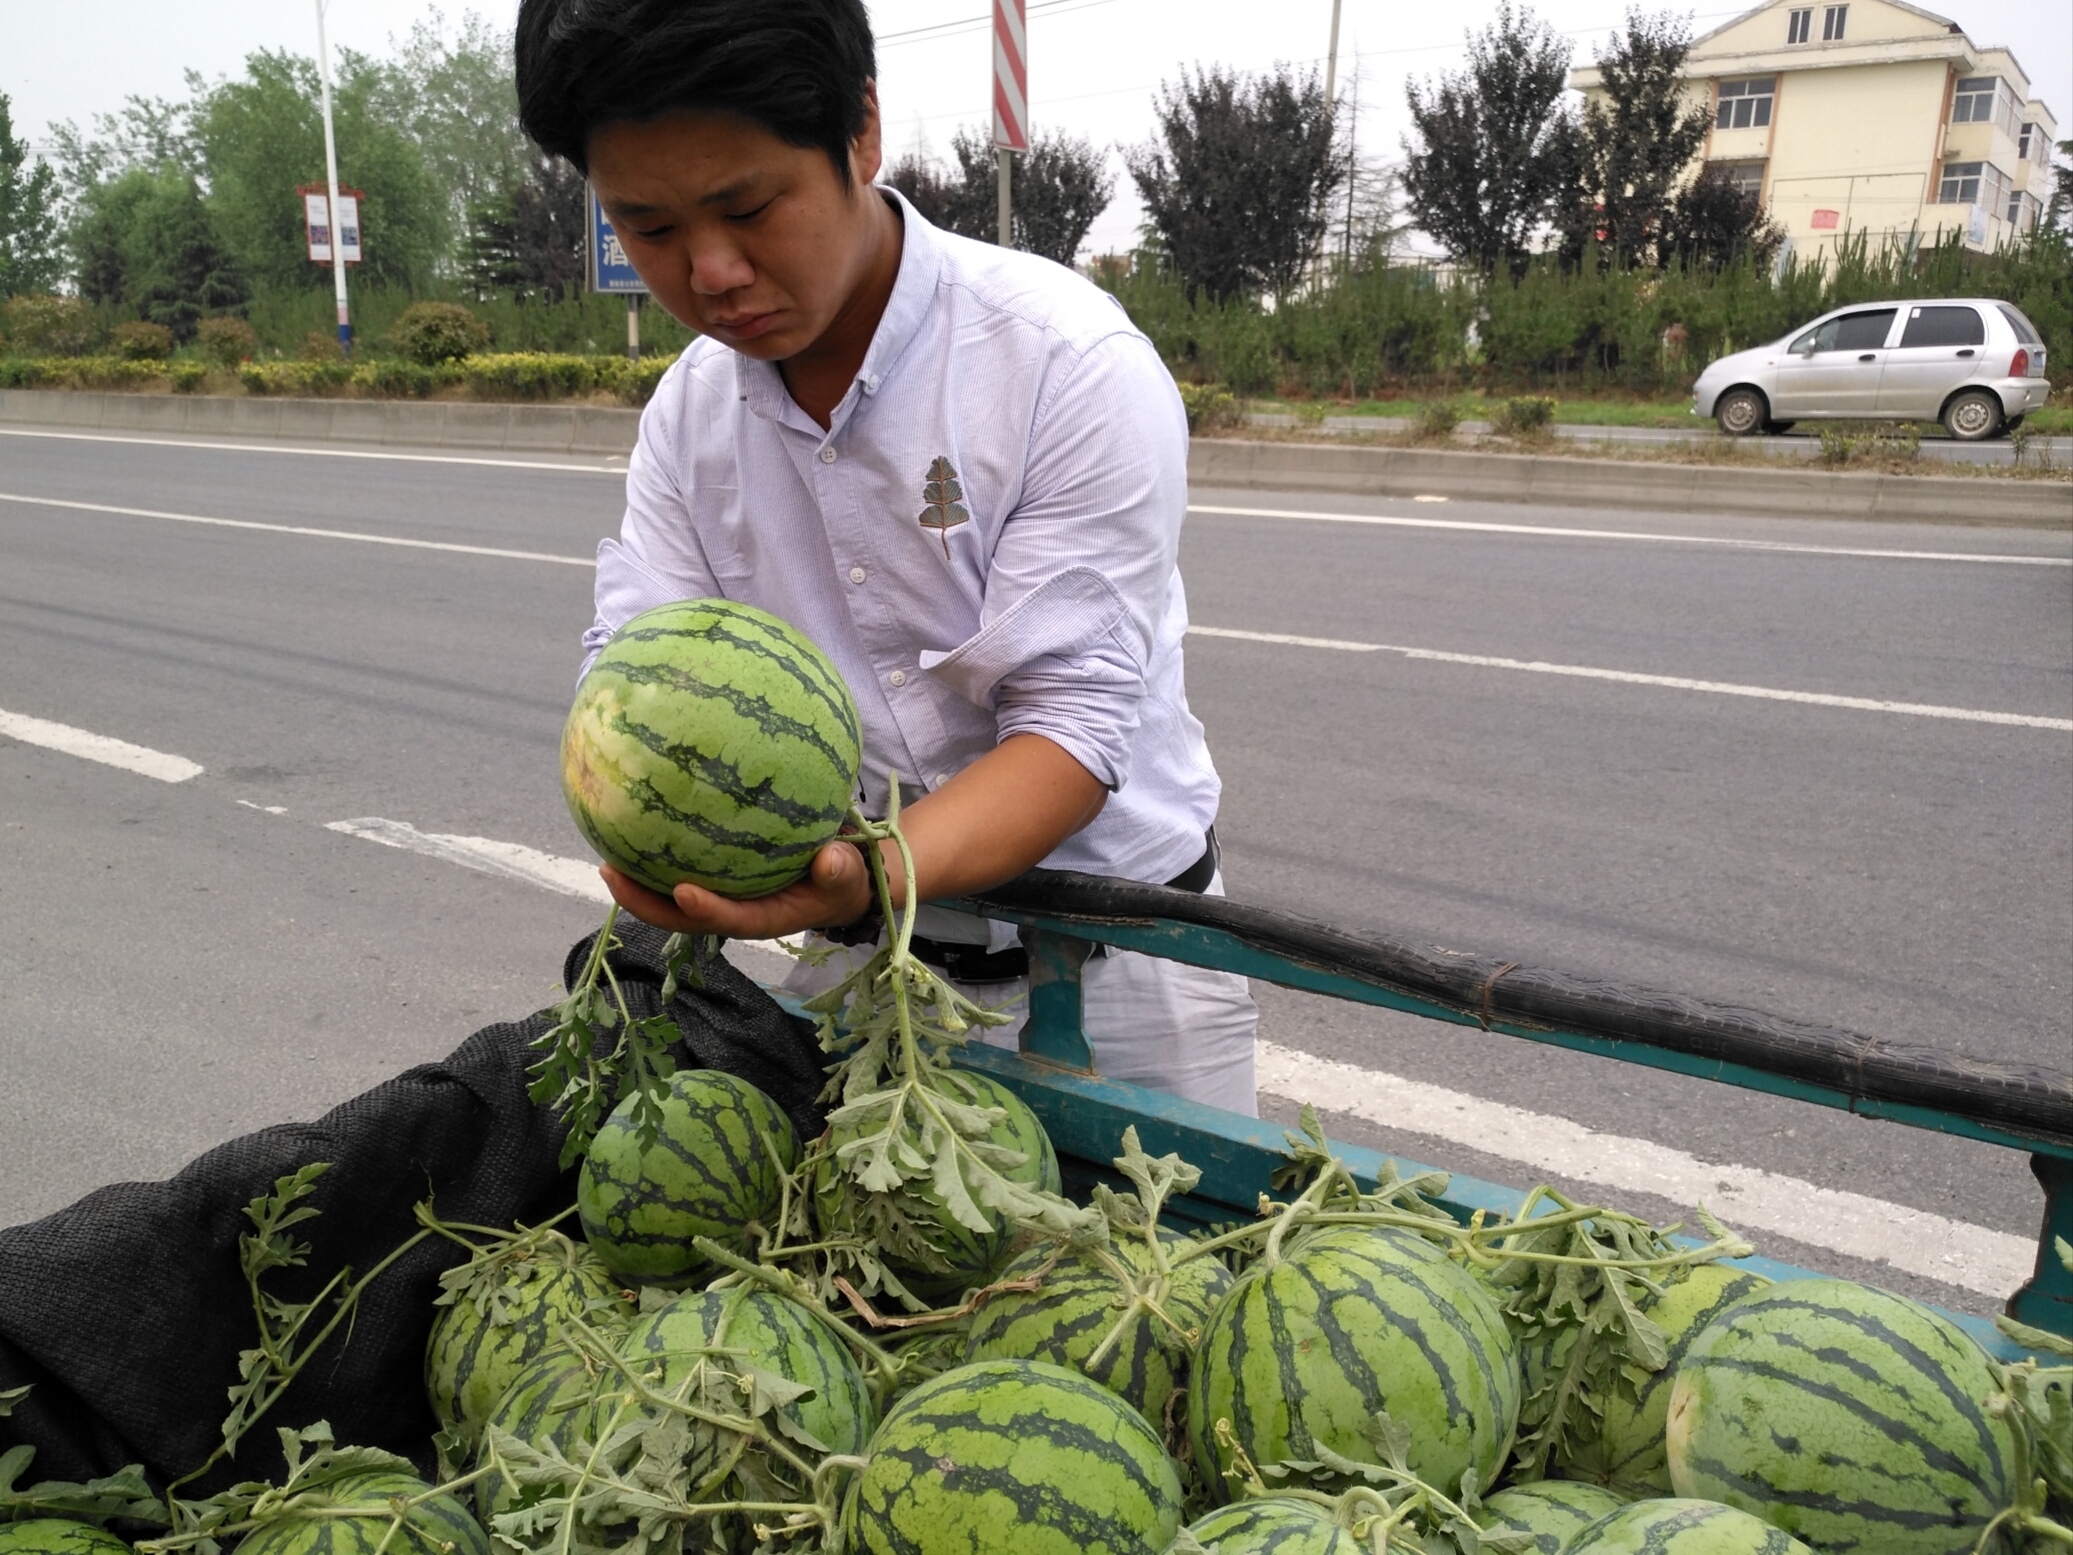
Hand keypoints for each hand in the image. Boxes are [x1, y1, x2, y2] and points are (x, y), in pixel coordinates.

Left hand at [599, 840, 875, 940]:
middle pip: (681, 917)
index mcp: (764, 918)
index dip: (706, 910)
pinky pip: (676, 875)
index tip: (683, 890)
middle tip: (611, 873)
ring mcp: (720, 899)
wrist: (837, 881)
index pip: (730, 919)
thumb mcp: (847, 877)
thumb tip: (830, 860)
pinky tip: (630, 834)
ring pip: (670, 901)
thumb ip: (839, 870)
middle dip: (644, 902)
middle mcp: (733, 913)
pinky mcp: (715, 883)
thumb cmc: (841, 880)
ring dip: (637, 885)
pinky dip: (652, 862)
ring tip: (605, 858)